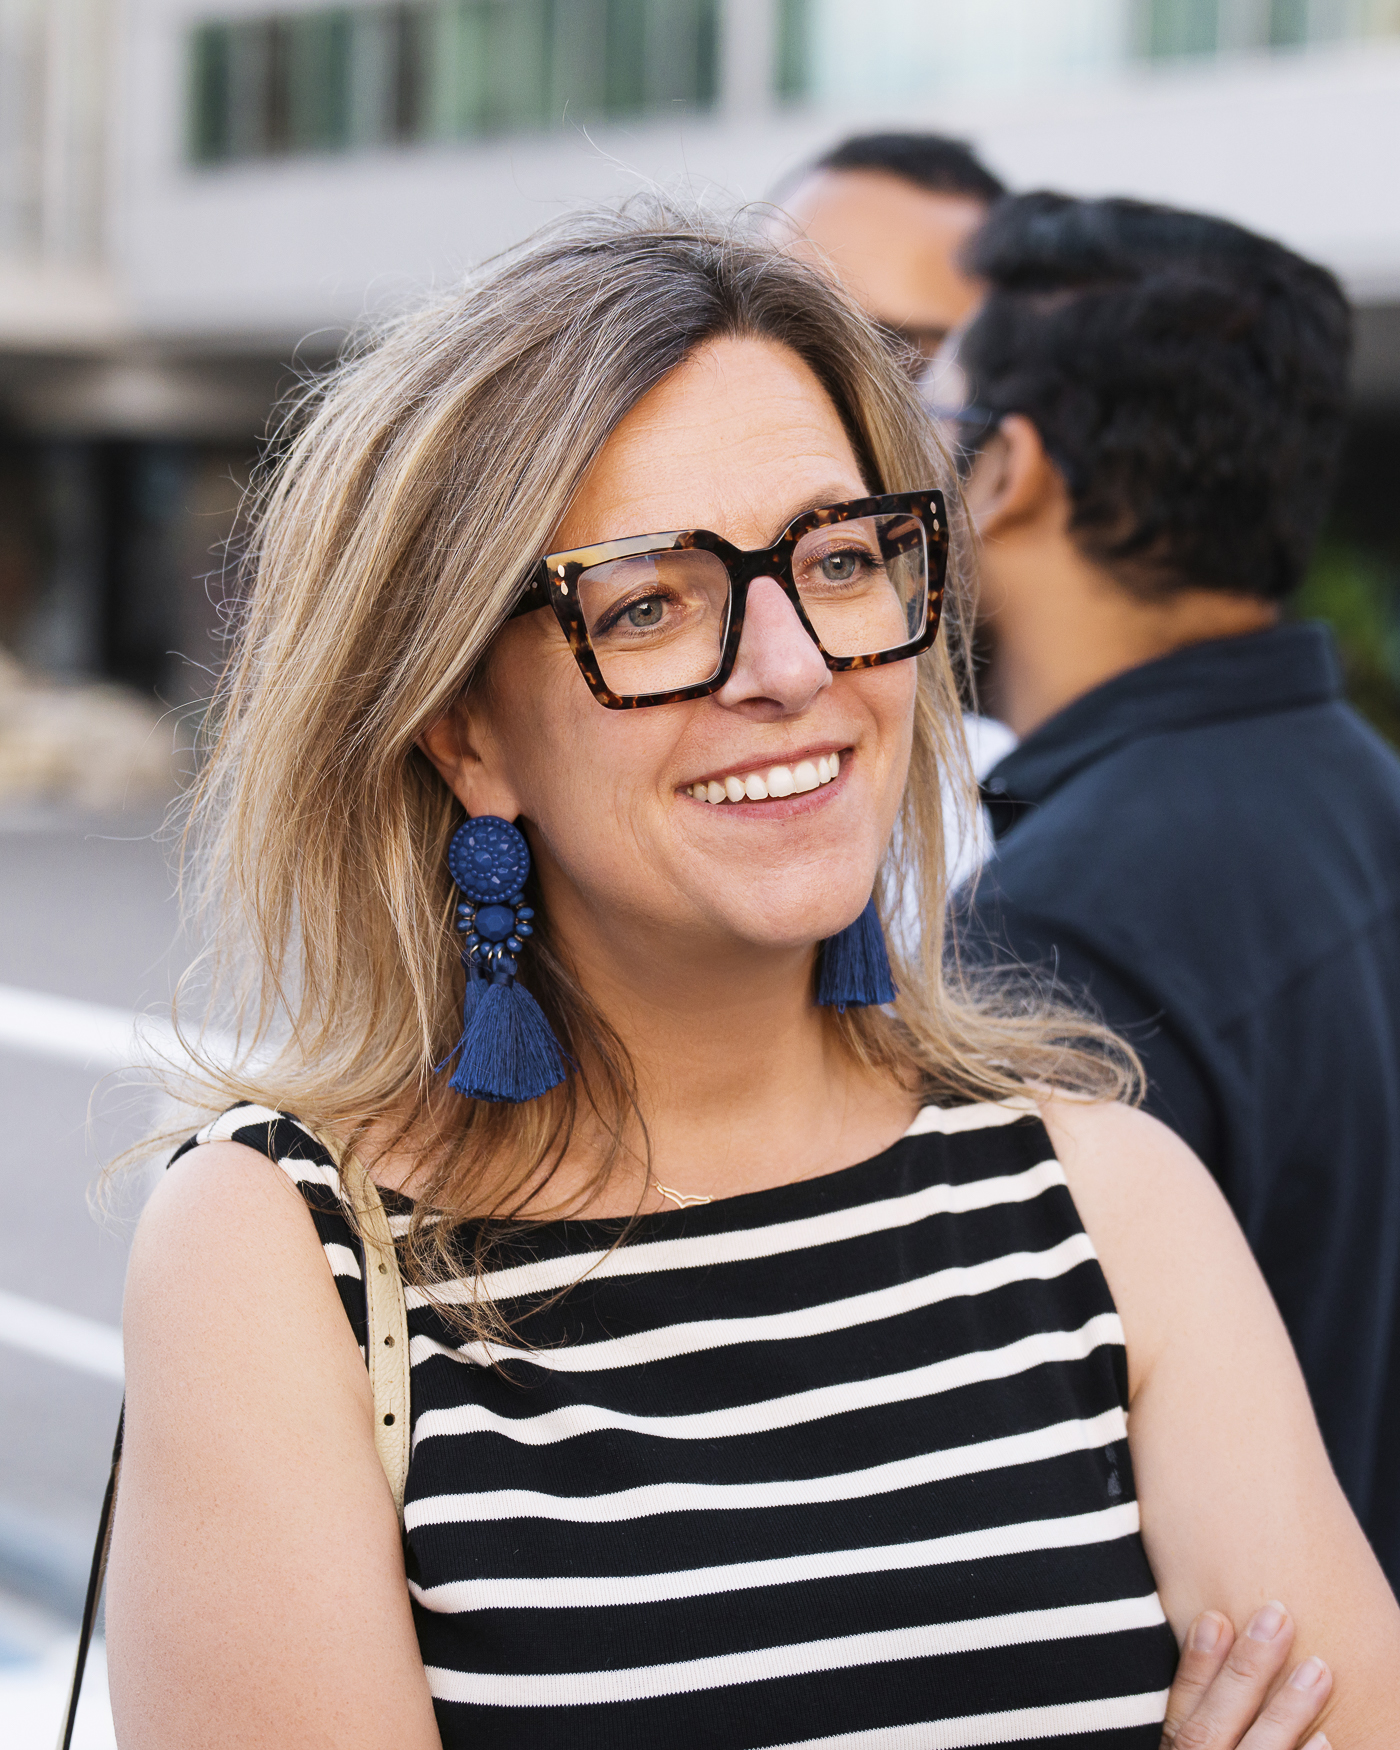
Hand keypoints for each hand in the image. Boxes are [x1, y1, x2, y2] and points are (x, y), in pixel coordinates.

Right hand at [1160, 1601, 1331, 1748]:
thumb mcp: (1191, 1742)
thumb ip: (1198, 1709)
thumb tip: (1213, 1626)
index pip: (1180, 1712)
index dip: (1196, 1665)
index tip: (1216, 1616)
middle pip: (1212, 1727)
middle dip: (1244, 1671)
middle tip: (1277, 1616)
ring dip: (1285, 1711)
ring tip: (1318, 1668)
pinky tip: (1326, 1737)